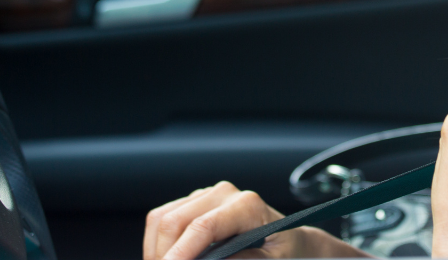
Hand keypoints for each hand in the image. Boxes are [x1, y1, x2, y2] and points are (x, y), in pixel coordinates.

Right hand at [143, 181, 366, 259]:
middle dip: (163, 253)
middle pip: (173, 222)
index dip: (180, 253)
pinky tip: (171, 257)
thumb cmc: (285, 250)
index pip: (201, 227)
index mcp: (246, 205)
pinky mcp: (195, 202)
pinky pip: (162, 218)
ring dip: (156, 248)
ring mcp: (206, 195)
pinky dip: (157, 242)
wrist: (290, 239)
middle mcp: (224, 194)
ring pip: (162, 219)